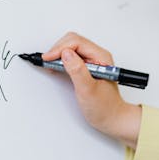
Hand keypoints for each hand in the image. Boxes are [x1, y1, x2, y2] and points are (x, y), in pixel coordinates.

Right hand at [44, 32, 141, 147]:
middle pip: (72, 41)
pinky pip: (71, 56)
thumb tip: (66, 54)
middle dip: (57, 49)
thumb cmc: (105, 107)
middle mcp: (97, 56)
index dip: (60, 49)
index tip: (48, 58)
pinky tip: (54, 66)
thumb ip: (77, 71)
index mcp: (101, 57)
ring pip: (70, 47)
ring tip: (48, 63)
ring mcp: (91, 61)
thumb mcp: (88, 90)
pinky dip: (60, 60)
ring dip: (58, 53)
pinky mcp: (85, 67)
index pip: (77, 42)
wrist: (111, 118)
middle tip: (47, 61)